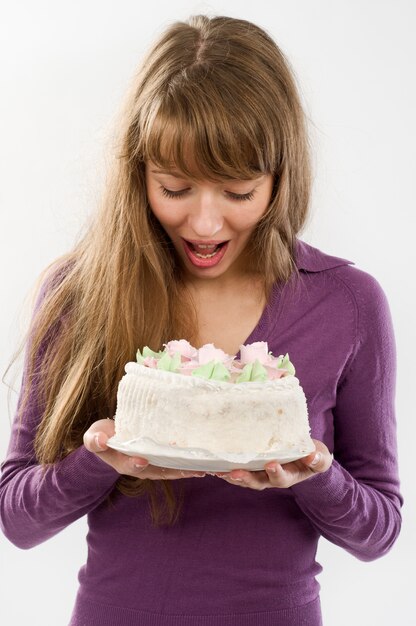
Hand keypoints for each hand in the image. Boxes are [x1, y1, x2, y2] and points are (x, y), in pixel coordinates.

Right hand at [83, 418, 205, 479]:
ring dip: (188, 469)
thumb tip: (100, 440)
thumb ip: (95, 440)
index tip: (143, 459)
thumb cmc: (101, 437)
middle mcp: (142, 466)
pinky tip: (203, 460)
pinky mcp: (162, 457)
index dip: (137, 463)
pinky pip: (176, 462)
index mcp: (124, 463)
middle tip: (194, 469)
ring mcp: (153, 464)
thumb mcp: (94, 437)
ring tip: (205, 467)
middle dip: (177, 471)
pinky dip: (189, 462)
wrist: (110, 439)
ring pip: (172, 469)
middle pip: (160, 471)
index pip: (132, 465)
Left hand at [214, 439, 331, 490]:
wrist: (305, 457)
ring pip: (245, 479)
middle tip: (235, 473)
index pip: (281, 477)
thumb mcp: (321, 457)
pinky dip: (227, 470)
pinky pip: (238, 471)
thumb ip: (318, 459)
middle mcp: (271, 478)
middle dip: (246, 479)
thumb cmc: (312, 456)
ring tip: (219, 471)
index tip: (272, 464)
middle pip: (258, 482)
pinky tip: (216, 466)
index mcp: (289, 476)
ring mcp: (260, 474)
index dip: (276, 472)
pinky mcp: (252, 467)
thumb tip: (312, 456)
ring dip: (232, 476)